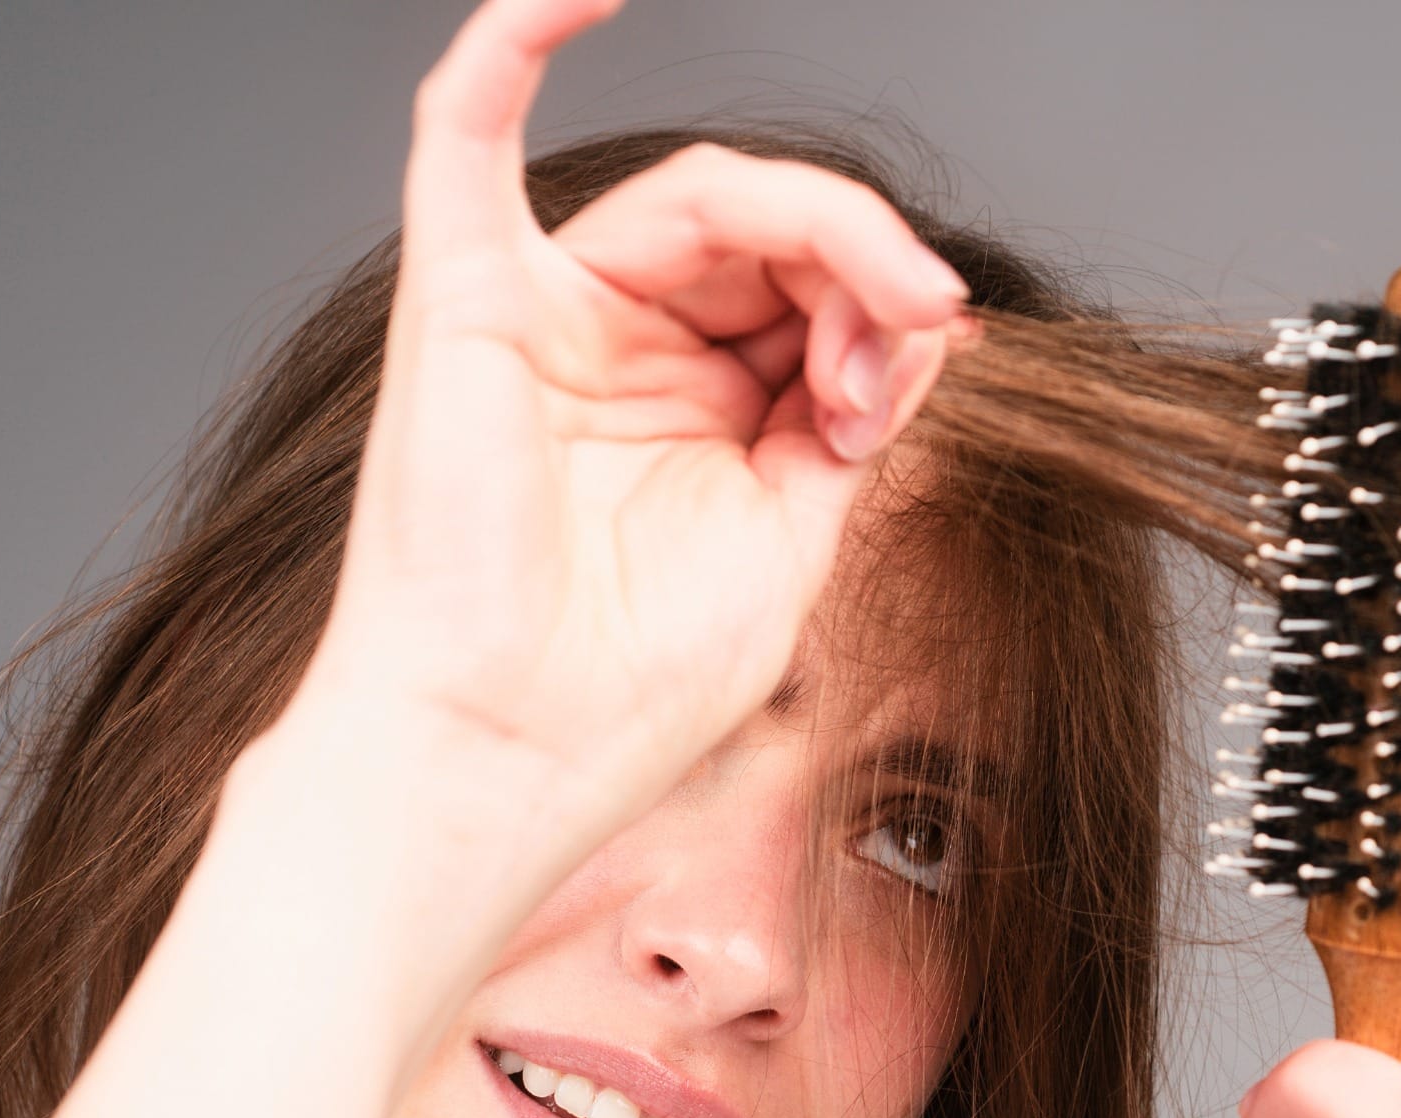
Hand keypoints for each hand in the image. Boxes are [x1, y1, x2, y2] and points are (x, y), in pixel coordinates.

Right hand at [281, 0, 968, 911]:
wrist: (508, 762)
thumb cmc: (626, 691)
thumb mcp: (795, 538)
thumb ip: (860, 415)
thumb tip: (935, 320)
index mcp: (693, 407)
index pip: (808, 297)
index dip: (885, 309)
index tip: (931, 364)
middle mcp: (619, 349)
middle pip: (768, 234)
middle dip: (866, 265)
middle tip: (923, 322)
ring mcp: (541, 313)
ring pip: (698, 194)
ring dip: (815, 224)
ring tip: (879, 303)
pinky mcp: (465, 294)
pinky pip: (468, 125)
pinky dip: (521, 35)